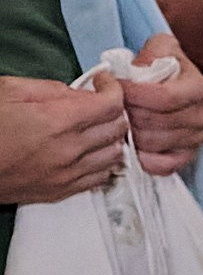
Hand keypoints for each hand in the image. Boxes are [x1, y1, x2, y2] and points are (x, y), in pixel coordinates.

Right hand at [0, 70, 126, 204]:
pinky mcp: (62, 191)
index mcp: (57, 121)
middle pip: (119, 129)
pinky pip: (101, 177)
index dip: (113, 88)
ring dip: (111, 138)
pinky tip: (89, 151)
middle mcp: (69, 150)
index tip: (103, 83)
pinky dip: (103, 162)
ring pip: (116, 154)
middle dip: (114, 111)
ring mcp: (68, 174)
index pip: (112, 105)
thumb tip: (79, 92)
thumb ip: (52, 89)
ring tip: (94, 127)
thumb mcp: (10, 91)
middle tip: (99, 103)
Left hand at [122, 33, 202, 175]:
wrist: (176, 81)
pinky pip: (163, 165)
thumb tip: (135, 71)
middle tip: (112, 104)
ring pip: (152, 143)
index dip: (133, 94)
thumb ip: (151, 52)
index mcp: (198, 89)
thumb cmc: (163, 65)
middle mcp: (202, 116)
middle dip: (127, 112)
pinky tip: (133, 145)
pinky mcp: (186, 156)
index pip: (164, 98)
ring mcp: (195, 139)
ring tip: (120, 121)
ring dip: (130, 133)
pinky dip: (144, 158)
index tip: (112, 85)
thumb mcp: (161, 47)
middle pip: (154, 123)